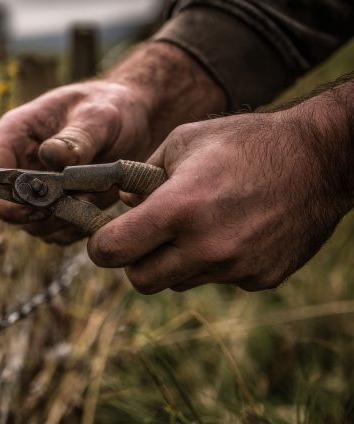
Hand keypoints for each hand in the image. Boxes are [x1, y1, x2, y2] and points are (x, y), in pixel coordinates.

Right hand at [0, 81, 155, 243]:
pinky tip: (94, 210)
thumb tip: (50, 157)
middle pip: (3, 207)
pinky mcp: (57, 207)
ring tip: (89, 201)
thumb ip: (76, 138)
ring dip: (58, 223)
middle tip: (69, 205)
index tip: (33, 205)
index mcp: (14, 136)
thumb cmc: (110, 106)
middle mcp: (18, 165)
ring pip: (30, 224)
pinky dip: (73, 229)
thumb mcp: (98, 116)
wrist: (134, 118)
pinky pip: (55, 232)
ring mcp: (36, 190)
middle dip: (34, 214)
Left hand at [88, 92, 353, 292]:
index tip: (105, 237)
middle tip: (146, 236)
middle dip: (135, 260)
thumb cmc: (245, 142)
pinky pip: (217, 279)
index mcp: (178, 209)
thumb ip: (141, 176)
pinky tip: (234, 229)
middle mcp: (205, 246)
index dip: (101, 246)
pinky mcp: (260, 279)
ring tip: (199, 223)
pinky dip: (214, 262)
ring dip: (176, 261)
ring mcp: (235, 268)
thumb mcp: (182, 142)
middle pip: (141, 280)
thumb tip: (123, 204)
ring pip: (179, 282)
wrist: (320, 159)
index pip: (113, 251)